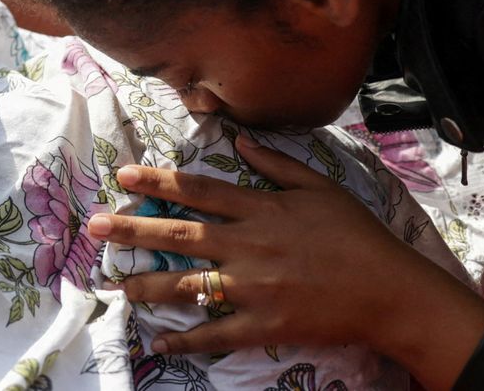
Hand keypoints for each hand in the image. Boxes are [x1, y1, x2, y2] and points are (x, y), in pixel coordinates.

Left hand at [87, 135, 483, 388]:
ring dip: (146, 283)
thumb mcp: (320, 188)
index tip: (123, 176)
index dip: (158, 182)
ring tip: (115, 282)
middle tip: (93, 226)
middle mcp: (249, 245)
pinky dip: (185, 339)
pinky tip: (158, 342)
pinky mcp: (264, 324)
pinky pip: (215, 333)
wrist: (390, 291)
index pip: (198, 190)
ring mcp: (254, 287)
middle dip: (131, 228)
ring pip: (187, 284)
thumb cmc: (359, 236)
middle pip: (179, 234)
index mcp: (262, 209)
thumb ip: (276, 165)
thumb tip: (240, 141)